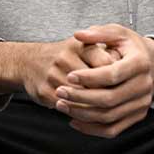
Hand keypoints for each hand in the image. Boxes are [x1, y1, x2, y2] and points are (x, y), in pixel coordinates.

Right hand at [0, 38, 118, 106]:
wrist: (29, 61)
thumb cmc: (67, 53)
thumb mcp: (87, 41)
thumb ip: (107, 47)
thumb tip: (123, 64)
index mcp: (80, 45)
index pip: (107, 64)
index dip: (117, 77)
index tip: (123, 82)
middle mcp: (65, 58)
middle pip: (94, 83)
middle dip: (107, 93)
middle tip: (118, 98)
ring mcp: (53, 75)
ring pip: (81, 97)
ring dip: (93, 105)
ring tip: (106, 106)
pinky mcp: (43, 92)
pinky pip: (67, 107)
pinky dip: (79, 112)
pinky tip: (88, 111)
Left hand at [52, 23, 153, 138]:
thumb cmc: (131, 48)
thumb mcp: (119, 33)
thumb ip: (99, 33)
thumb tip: (78, 35)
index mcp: (140, 63)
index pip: (113, 74)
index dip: (89, 77)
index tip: (69, 76)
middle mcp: (144, 85)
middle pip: (109, 99)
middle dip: (80, 97)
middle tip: (59, 91)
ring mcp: (142, 103)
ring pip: (108, 116)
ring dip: (81, 113)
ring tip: (62, 105)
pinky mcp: (137, 116)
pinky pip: (112, 130)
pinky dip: (91, 129)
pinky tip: (74, 119)